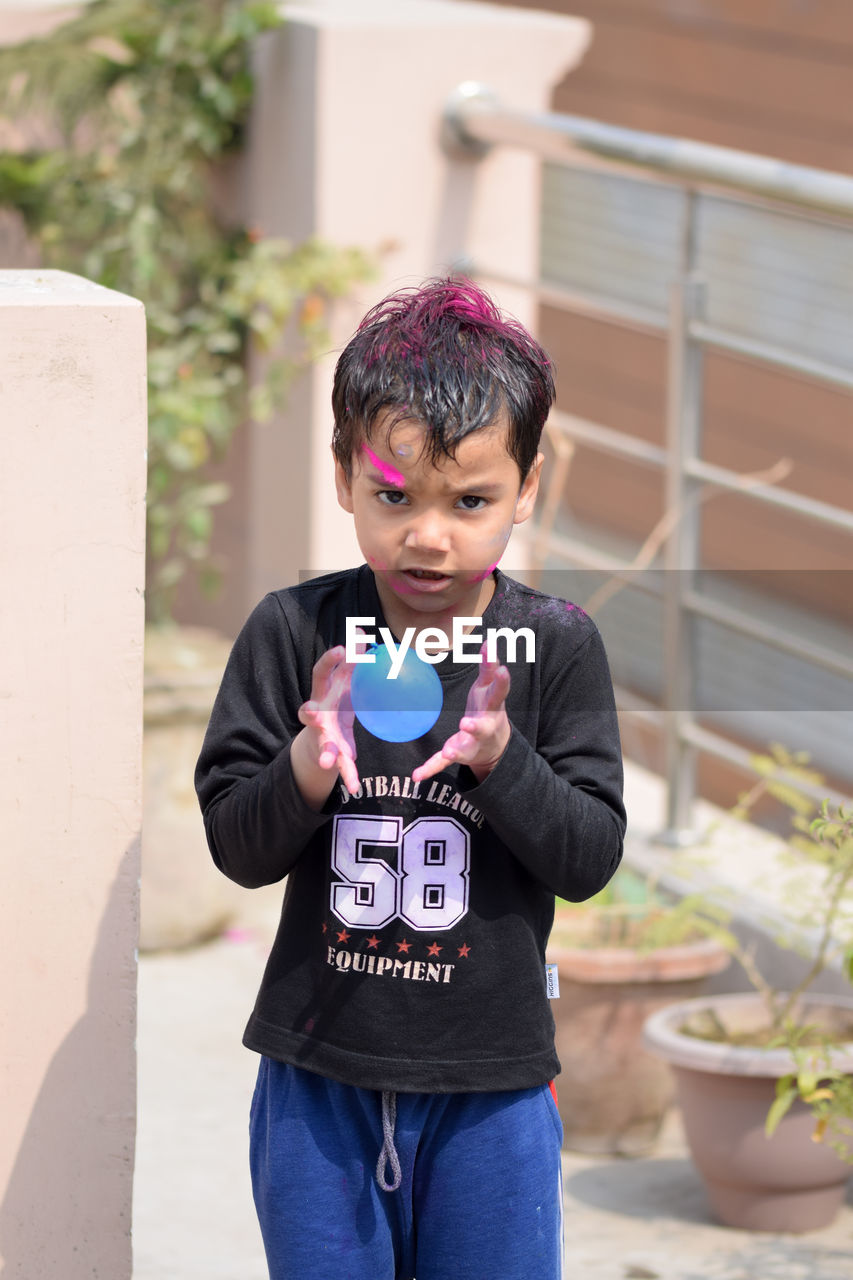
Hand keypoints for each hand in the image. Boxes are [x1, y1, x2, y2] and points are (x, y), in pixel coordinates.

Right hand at [296, 644, 358, 795]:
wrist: (324, 736)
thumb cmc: (338, 700)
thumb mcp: (346, 680)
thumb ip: (354, 660)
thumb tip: (363, 629)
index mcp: (323, 692)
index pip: (321, 673)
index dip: (329, 661)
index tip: (342, 649)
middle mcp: (316, 713)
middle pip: (307, 712)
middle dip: (308, 713)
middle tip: (309, 712)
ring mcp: (320, 735)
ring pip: (320, 743)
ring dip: (324, 751)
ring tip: (328, 762)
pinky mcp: (331, 752)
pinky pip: (339, 764)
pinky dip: (347, 775)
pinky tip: (354, 786)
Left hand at [412, 653, 510, 783]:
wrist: (495, 745)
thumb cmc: (488, 710)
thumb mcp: (490, 689)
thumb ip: (488, 667)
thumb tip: (489, 642)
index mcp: (492, 709)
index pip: (497, 694)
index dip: (500, 682)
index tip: (502, 670)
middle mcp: (484, 729)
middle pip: (482, 728)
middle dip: (475, 726)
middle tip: (467, 723)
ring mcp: (471, 744)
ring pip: (464, 748)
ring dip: (456, 750)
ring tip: (449, 752)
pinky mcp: (458, 755)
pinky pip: (443, 763)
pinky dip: (430, 768)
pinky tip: (417, 775)